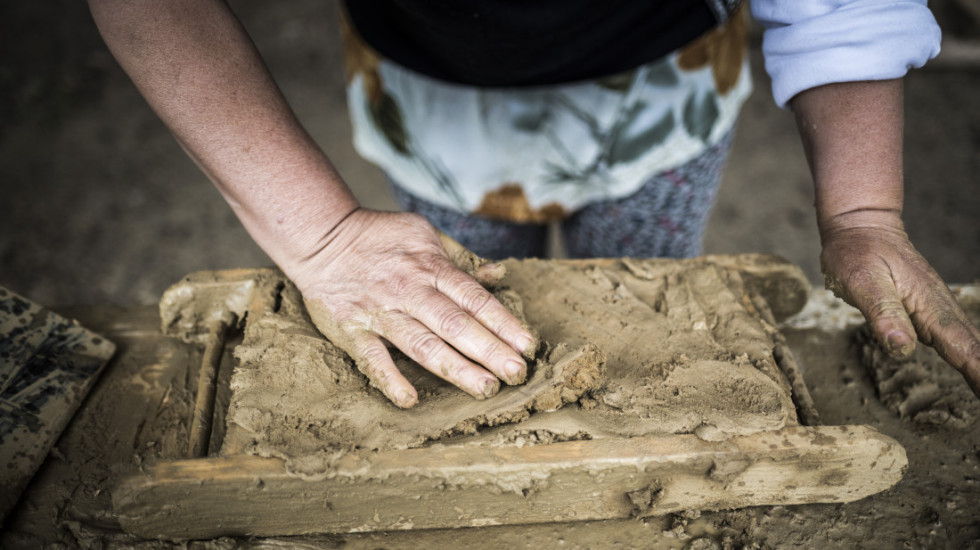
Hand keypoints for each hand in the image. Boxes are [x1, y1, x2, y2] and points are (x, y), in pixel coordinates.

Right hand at [289, 208, 536, 407]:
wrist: (322, 236)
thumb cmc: (381, 237)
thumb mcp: (425, 234)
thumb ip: (462, 258)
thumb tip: (499, 274)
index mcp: (430, 266)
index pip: (474, 298)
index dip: (502, 322)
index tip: (527, 345)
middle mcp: (409, 290)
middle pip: (454, 323)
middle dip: (488, 349)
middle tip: (517, 373)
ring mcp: (380, 312)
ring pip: (421, 343)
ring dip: (454, 367)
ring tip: (485, 388)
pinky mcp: (352, 329)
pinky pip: (372, 358)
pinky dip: (389, 378)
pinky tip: (409, 399)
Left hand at [819, 215, 979, 397]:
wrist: (861, 228)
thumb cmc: (857, 253)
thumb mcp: (862, 282)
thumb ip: (883, 314)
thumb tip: (903, 349)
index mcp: (930, 306)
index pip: (963, 348)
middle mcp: (940, 310)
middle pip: (975, 351)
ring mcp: (936, 311)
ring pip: (969, 346)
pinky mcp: (927, 312)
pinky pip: (955, 340)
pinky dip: (971, 358)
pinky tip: (976, 372)